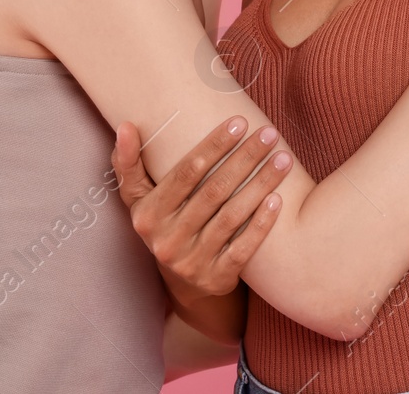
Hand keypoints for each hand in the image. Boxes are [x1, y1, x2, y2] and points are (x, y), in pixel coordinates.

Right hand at [111, 114, 291, 308]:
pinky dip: (261, 223)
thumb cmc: (164, 225)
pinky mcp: (216, 278)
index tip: (239, 122)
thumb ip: (130, 164)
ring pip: (231, 216)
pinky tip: (278, 199)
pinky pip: (243, 248)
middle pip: (213, 191)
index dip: (213, 146)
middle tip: (269, 134)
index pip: (185, 173)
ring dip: (260, 184)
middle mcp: (167, 240)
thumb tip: (125, 126)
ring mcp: (192, 262)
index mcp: (148, 215)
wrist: (183, 285)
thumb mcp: (139, 200)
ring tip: (283, 159)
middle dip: (244, 158)